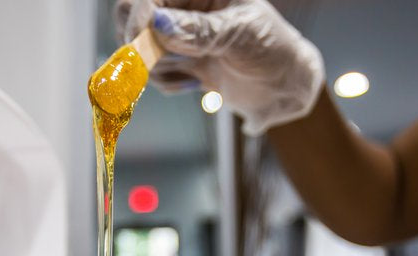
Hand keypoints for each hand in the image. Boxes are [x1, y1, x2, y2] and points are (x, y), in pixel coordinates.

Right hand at [115, 0, 324, 135]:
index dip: (139, 17)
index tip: (140, 44)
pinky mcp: (179, 63)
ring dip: (157, 68)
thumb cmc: (273, 47)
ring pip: (140, 50)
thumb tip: (157, 23)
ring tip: (193, 72)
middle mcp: (184, 8)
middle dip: (140, 44)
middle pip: (132, 17)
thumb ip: (199, 29)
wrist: (285, 86)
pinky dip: (168, 83)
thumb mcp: (241, 33)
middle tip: (154, 63)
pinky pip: (154, 74)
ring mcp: (179, 37)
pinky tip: (196, 83)